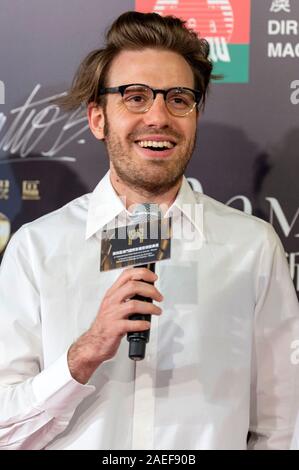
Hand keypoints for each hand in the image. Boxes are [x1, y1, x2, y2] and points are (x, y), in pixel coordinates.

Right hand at [67, 267, 162, 383]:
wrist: (94, 343)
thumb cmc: (106, 324)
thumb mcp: (113, 304)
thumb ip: (126, 296)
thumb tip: (147, 291)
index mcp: (112, 293)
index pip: (127, 274)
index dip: (142, 273)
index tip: (153, 278)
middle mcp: (112, 301)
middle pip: (133, 286)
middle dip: (150, 290)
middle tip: (159, 297)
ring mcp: (112, 314)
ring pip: (134, 304)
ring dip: (150, 307)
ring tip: (157, 311)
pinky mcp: (114, 328)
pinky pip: (131, 324)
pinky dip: (142, 324)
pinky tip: (146, 324)